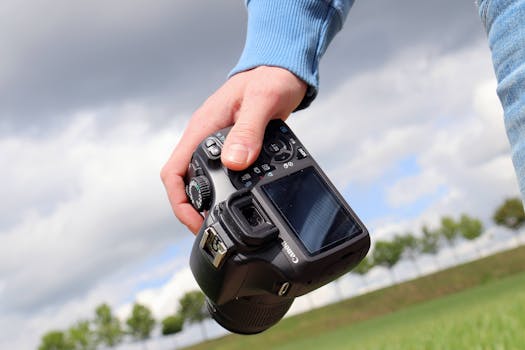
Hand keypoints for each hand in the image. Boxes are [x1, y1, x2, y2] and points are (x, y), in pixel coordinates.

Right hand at [161, 66, 306, 233]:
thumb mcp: (263, 101)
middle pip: (185, 181)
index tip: (195, 221)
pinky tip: (241, 199)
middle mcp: (206, 137)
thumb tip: (235, 163)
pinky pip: (222, 174)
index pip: (174, 170)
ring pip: (202, 179)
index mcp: (203, 128)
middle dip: (193, 209)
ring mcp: (218, 143)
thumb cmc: (271, 79)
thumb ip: (249, 130)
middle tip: (212, 229)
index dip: (179, 201)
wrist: (282, 71)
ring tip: (224, 221)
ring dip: (209, 202)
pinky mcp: (233, 147)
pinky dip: (226, 190)